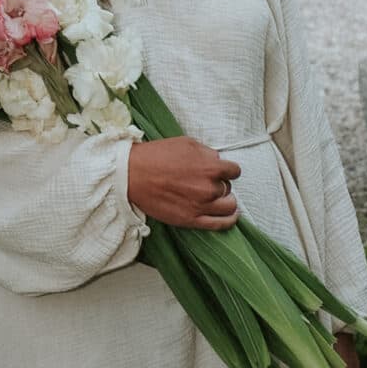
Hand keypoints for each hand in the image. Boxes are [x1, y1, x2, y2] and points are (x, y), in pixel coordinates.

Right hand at [127, 137, 241, 230]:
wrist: (132, 175)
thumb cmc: (156, 157)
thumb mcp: (186, 143)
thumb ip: (207, 153)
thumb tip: (217, 160)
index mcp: (210, 167)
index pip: (234, 171)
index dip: (227, 170)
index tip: (222, 171)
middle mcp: (209, 188)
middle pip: (228, 188)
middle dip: (220, 183)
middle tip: (206, 182)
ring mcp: (201, 206)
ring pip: (229, 206)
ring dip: (225, 201)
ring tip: (217, 198)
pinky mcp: (191, 220)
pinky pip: (220, 224)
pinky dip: (229, 220)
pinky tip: (230, 216)